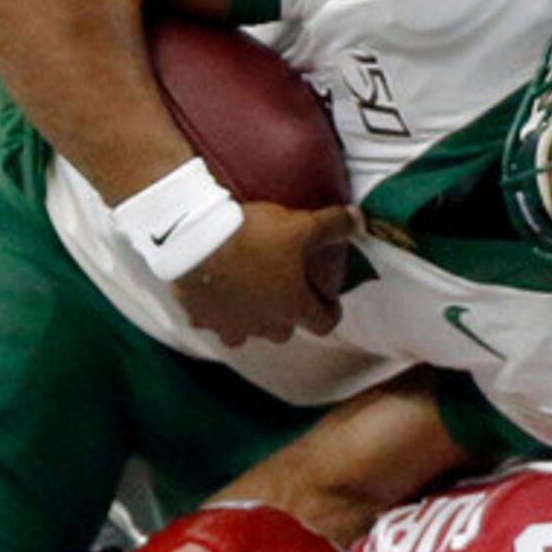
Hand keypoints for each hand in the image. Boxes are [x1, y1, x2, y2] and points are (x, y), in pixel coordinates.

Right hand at [175, 202, 360, 346]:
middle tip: (286, 293)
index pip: (323, 323)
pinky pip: (209, 321)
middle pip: (283, 331)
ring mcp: (229, 325)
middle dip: (288, 316)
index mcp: (292, 307)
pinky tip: (211, 293)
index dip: (330, 312)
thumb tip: (357, 219)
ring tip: (247, 298)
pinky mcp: (198, 317)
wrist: (193, 239)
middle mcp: (263, 325)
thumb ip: (333, 225)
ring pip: (245, 332)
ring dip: (250, 319)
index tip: (330, 301)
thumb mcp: (300, 225)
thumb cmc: (252, 236)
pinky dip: (213, 311)